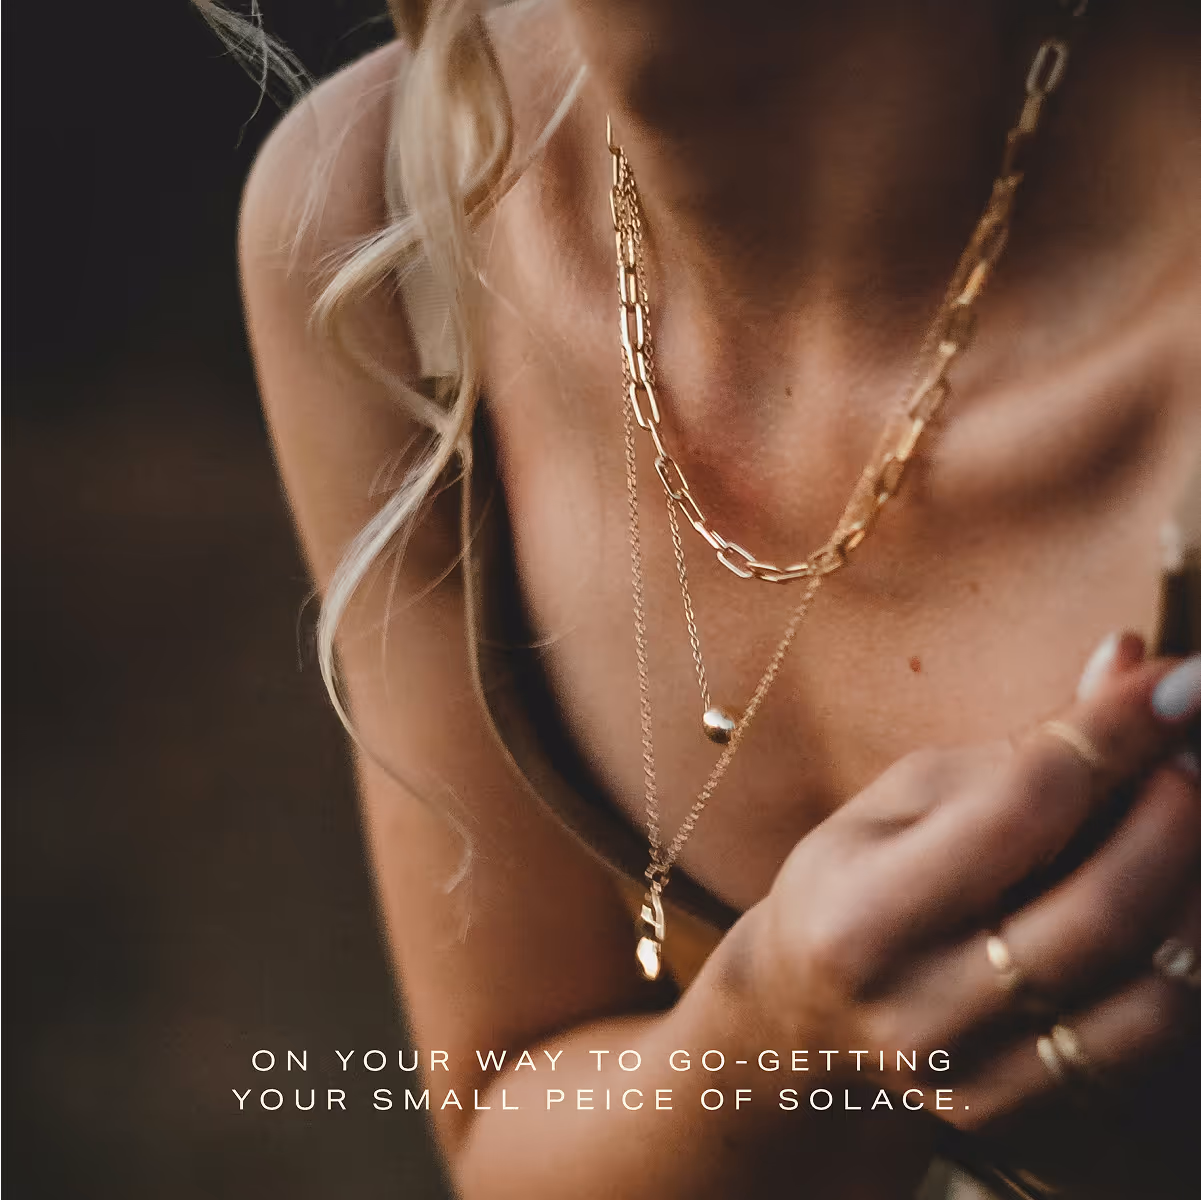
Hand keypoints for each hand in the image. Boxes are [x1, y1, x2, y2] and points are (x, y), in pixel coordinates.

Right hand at [748, 641, 1199, 1188]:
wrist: (803, 1018)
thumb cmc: (852, 880)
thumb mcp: (903, 799)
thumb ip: (1023, 745)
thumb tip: (1133, 659)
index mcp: (863, 909)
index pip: (1020, 808)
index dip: (1112, 735)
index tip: (1180, 680)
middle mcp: (916, 1006)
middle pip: (1097, 908)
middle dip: (1175, 813)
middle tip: (1191, 755)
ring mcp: (970, 1074)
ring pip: (1141, 989)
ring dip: (1191, 886)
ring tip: (1185, 820)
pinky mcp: (1013, 1111)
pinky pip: (1139, 1042)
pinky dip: (1178, 961)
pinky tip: (1169, 906)